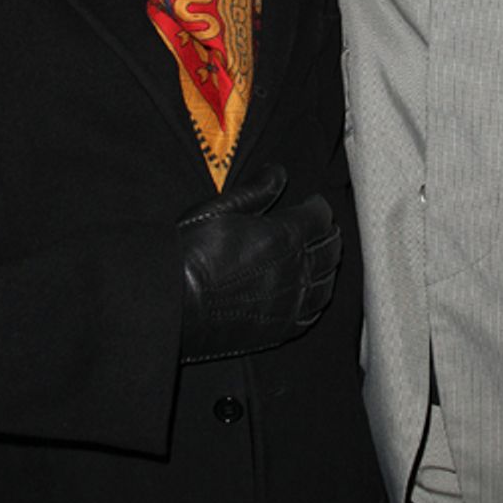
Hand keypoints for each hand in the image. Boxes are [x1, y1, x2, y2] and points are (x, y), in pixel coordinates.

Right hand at [176, 164, 341, 362]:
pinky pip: (312, 315)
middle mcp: (294, 270)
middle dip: (330, 235)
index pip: (319, 217)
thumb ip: (257, 190)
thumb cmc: (191, 252)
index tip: (314, 203)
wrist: (173, 302)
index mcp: (284, 236)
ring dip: (328, 267)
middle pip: (329, 250)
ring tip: (324, 259)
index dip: (319, 207)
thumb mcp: (221, 208)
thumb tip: (278, 172)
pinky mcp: (279, 330)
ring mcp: (289, 302)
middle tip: (325, 228)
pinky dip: (317, 301)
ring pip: (325, 283)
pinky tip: (312, 295)